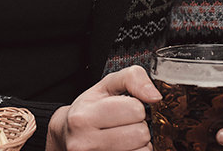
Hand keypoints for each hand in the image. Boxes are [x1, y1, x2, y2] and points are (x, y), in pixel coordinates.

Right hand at [45, 65, 159, 150]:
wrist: (67, 135)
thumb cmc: (89, 109)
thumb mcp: (105, 85)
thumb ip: (131, 78)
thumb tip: (155, 97)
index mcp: (84, 116)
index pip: (135, 109)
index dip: (135, 106)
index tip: (123, 108)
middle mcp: (86, 142)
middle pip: (141, 133)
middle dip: (138, 126)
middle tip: (123, 124)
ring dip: (139, 143)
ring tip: (124, 136)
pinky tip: (123, 146)